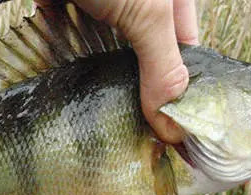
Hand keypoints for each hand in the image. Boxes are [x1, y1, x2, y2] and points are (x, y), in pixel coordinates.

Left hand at [35, 0, 198, 143]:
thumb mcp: (146, 13)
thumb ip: (162, 66)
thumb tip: (173, 124)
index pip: (186, 45)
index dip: (179, 84)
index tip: (168, 123)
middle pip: (144, 47)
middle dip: (136, 82)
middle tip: (130, 122)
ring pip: (105, 42)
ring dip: (99, 71)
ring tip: (99, 111)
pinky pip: (69, 30)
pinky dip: (66, 51)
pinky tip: (64, 81)